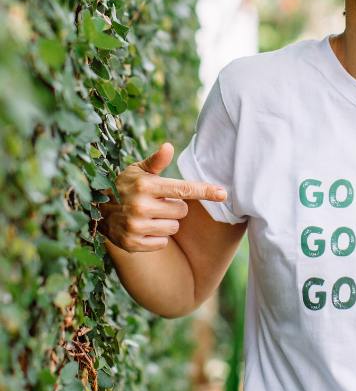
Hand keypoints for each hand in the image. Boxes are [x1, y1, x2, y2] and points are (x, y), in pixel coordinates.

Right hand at [97, 142, 227, 252]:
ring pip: (173, 227)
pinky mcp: (133, 244)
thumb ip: (156, 161)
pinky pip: (163, 242)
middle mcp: (140, 207)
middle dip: (174, 207)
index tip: (223, 193)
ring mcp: (136, 227)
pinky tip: (143, 228)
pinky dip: (157, 237)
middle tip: (157, 202)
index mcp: (145, 186)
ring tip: (148, 215)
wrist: (96, 212)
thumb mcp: (137, 171)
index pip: (183, 189)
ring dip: (166, 222)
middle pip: (182, 211)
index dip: (205, 191)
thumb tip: (168, 146)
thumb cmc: (125, 186)